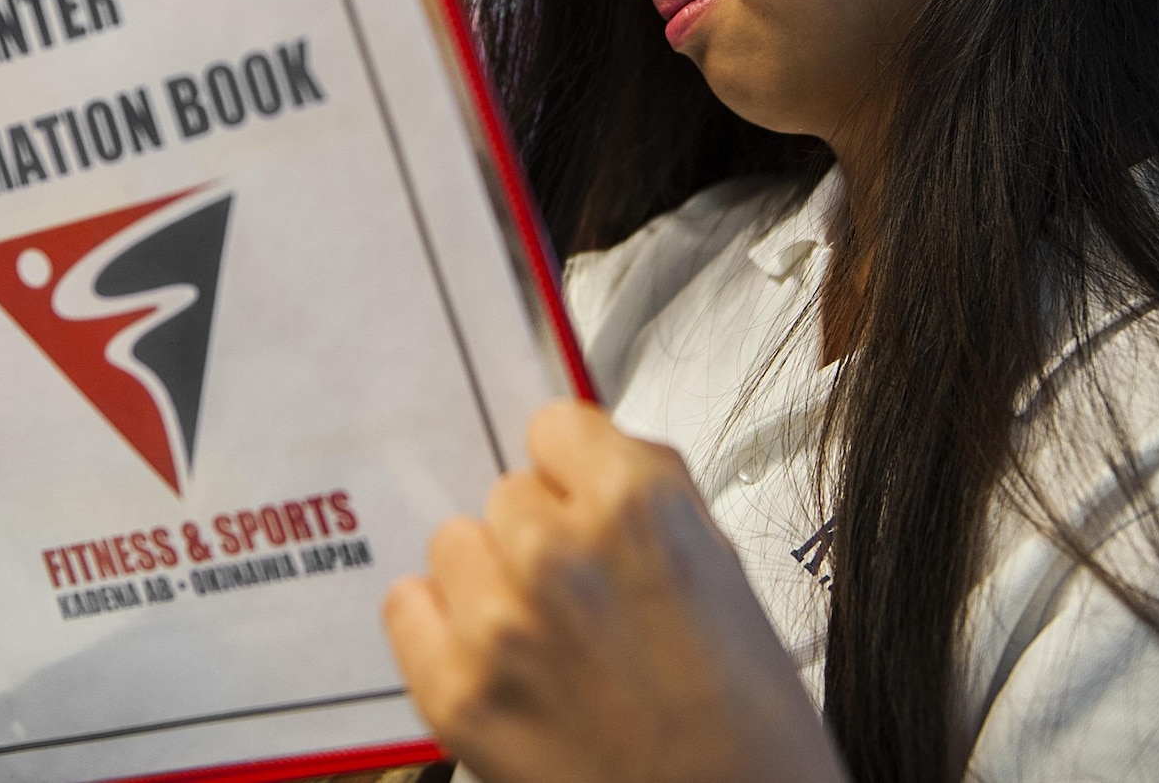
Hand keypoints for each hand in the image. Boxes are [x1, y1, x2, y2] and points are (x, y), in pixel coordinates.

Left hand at [382, 400, 847, 782]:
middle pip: (508, 491)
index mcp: (637, 507)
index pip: (556, 425)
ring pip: (457, 542)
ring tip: (547, 634)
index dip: (576, 467)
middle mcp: (558, 553)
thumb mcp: (725, 575)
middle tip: (584, 593)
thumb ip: (650, 500)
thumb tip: (596, 460)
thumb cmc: (751, 732)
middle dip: (542, 532)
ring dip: (492, 576)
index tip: (581, 493)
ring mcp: (498, 623)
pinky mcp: (454, 691)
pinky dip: (441, 626)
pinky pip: (408, 606)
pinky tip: (495, 658)